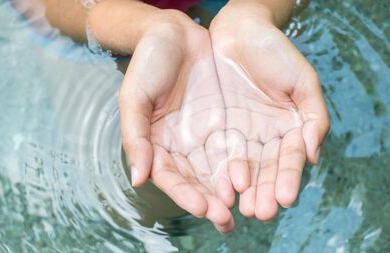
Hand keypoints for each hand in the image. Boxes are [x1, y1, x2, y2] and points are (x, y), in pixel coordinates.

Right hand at [118, 10, 233, 232]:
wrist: (175, 33)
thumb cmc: (148, 63)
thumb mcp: (134, 98)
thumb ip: (135, 138)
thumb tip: (138, 179)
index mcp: (157, 144)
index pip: (171, 177)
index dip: (186, 194)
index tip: (204, 208)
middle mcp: (182, 144)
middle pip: (197, 180)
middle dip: (212, 201)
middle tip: (227, 220)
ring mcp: (205, 133)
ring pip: (219, 168)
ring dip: (232, 191)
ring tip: (246, 209)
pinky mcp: (226, 121)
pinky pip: (237, 145)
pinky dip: (246, 164)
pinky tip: (255, 179)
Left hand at [209, 3, 329, 220]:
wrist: (238, 29)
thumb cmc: (274, 51)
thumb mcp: (302, 80)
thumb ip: (313, 117)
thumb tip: (313, 156)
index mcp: (287, 128)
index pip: (289, 160)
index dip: (288, 178)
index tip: (284, 197)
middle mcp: (263, 137)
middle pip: (264, 170)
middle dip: (263, 193)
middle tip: (259, 212)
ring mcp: (238, 134)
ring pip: (240, 167)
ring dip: (240, 191)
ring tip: (239, 209)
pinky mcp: (215, 128)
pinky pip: (216, 153)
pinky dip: (218, 171)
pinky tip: (219, 188)